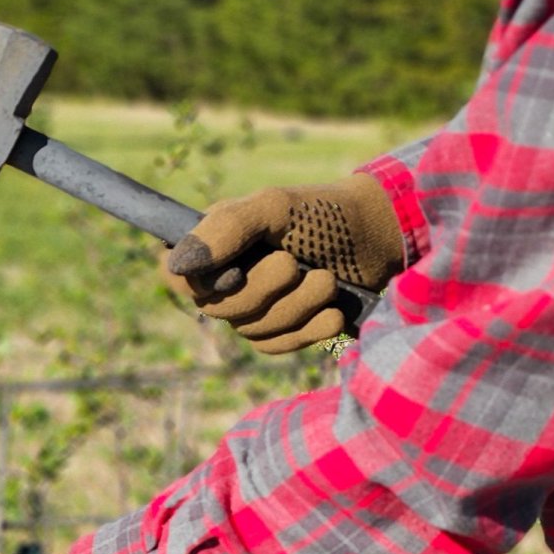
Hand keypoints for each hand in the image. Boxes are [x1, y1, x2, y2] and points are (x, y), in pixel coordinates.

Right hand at [166, 173, 402, 353]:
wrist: (378, 238)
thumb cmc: (321, 214)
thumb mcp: (273, 207)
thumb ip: (225, 229)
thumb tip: (176, 266)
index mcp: (213, 244)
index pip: (177, 276)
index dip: (205, 283)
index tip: (238, 271)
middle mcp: (224, 280)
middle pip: (218, 309)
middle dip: (265, 290)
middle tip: (296, 264)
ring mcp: (252, 310)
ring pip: (253, 330)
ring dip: (298, 307)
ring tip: (327, 281)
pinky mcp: (281, 333)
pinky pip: (277, 346)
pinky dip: (309, 330)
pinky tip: (333, 313)